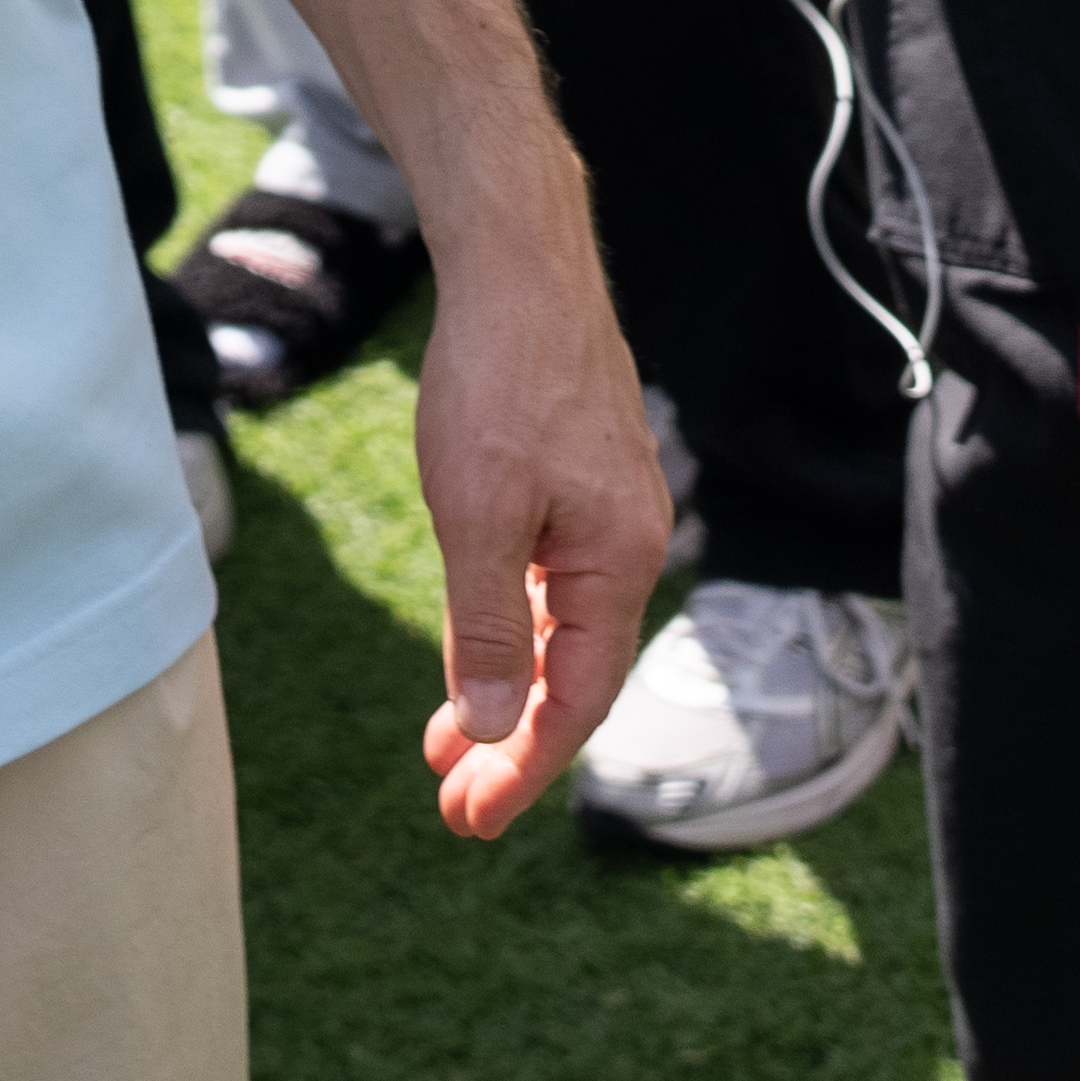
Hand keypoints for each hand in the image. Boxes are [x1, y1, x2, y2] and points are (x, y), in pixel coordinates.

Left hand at [405, 183, 670, 837]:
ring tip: (447, 741)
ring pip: (563, 625)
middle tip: (452, 800)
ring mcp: (611, 504)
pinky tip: (480, 637)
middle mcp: (632, 539)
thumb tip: (494, 733)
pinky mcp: (584, 474)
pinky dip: (514, 623)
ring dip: (507, 685)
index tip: (468, 821)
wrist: (516, 259)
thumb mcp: (476, 519)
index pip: (578, 699)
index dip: (525, 770)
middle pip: (577, 671)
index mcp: (621, 560)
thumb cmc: (497, 381)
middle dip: (513, 742)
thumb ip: (486, 632)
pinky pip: (556, 579)